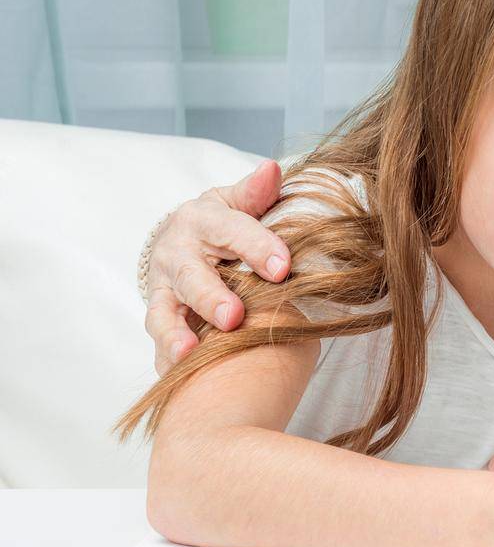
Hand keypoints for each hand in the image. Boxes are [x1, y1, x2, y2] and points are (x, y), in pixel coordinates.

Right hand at [145, 160, 289, 373]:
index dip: (257, 247)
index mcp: (202, 220)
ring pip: (163, 312)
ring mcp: (162, 290)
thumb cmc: (224, 224)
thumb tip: (272, 169)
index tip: (283, 268)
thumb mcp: (237, 203)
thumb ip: (256, 193)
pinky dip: (165, 360)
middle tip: (233, 317)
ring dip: (174, 333)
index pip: (232, 231)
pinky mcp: (158, 318)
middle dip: (211, 296)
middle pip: (191, 277)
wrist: (180, 241)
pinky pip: (158, 343)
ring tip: (189, 353)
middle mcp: (176, 255)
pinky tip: (176, 377)